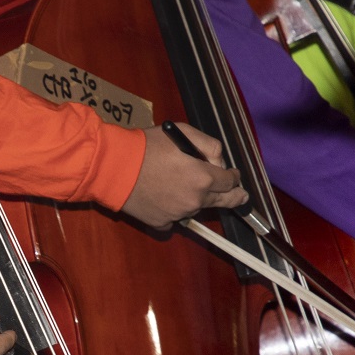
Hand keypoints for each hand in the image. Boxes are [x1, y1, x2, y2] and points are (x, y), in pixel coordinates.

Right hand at [120, 124, 246, 226]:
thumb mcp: (183, 132)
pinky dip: (174, 209)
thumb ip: (210, 146)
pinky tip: (164, 197)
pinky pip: (175, 218)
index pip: (229, 181)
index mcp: (204, 178)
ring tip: (180, 184)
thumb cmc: (148, 146)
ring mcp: (179, 214)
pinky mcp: (162, 223)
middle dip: (234, 197)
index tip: (233, 175)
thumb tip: (219, 162)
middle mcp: (195, 200)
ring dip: (196, 198)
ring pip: (196, 208)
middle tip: (241, 196)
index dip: (234, 177)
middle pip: (222, 202)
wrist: (114, 166)